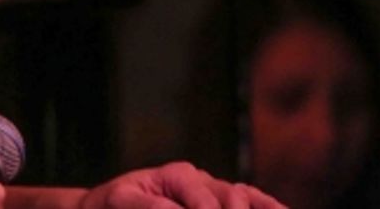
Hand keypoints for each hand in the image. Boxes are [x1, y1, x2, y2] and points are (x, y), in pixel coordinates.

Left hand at [80, 162, 286, 208]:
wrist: (112, 206)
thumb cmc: (116, 204)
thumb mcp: (122, 202)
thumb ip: (150, 206)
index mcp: (178, 175)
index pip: (205, 200)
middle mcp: (202, 179)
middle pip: (231, 197)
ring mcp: (215, 191)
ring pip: (245, 198)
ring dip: (260, 206)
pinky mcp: (222, 203)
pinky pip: (252, 202)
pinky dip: (267, 206)